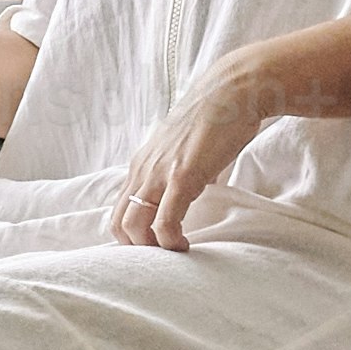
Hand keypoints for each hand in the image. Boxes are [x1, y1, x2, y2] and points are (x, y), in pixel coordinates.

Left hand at [112, 41, 306, 249]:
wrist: (232, 91)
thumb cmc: (216, 119)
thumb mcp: (189, 149)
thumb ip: (186, 170)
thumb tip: (201, 186)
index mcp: (142, 164)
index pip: (120, 210)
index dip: (132, 235)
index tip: (155, 246)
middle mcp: (143, 170)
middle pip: (118, 223)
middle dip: (137, 249)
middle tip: (163, 258)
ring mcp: (159, 173)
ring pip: (134, 225)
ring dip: (151, 249)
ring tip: (174, 253)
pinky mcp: (181, 176)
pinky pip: (165, 221)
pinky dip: (170, 241)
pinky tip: (185, 245)